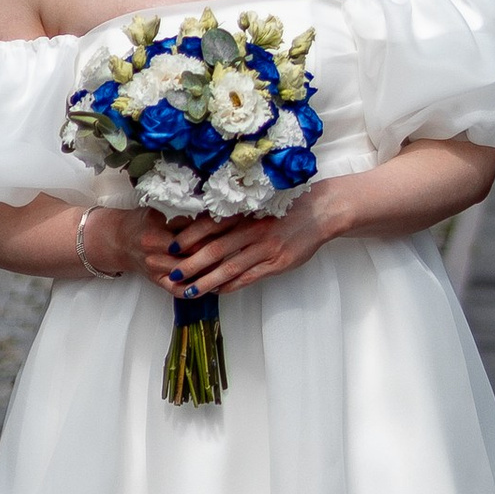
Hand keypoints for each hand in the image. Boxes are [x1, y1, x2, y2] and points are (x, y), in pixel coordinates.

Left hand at [132, 185, 342, 296]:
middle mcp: (253, 229)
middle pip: (215, 249)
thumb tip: (206, 224)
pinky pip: (249, 277)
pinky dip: (231, 285)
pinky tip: (218, 291)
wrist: (322, 211)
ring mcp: (266, 248)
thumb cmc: (288, 204)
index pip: (211, 225)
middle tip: (173, 273)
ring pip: (230, 268)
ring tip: (189, 290)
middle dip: (192, 264)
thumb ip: (237, 214)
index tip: (173, 246)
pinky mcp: (277, 263)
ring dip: (207, 281)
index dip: (190, 236)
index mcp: (246, 212)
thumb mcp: (260, 202)